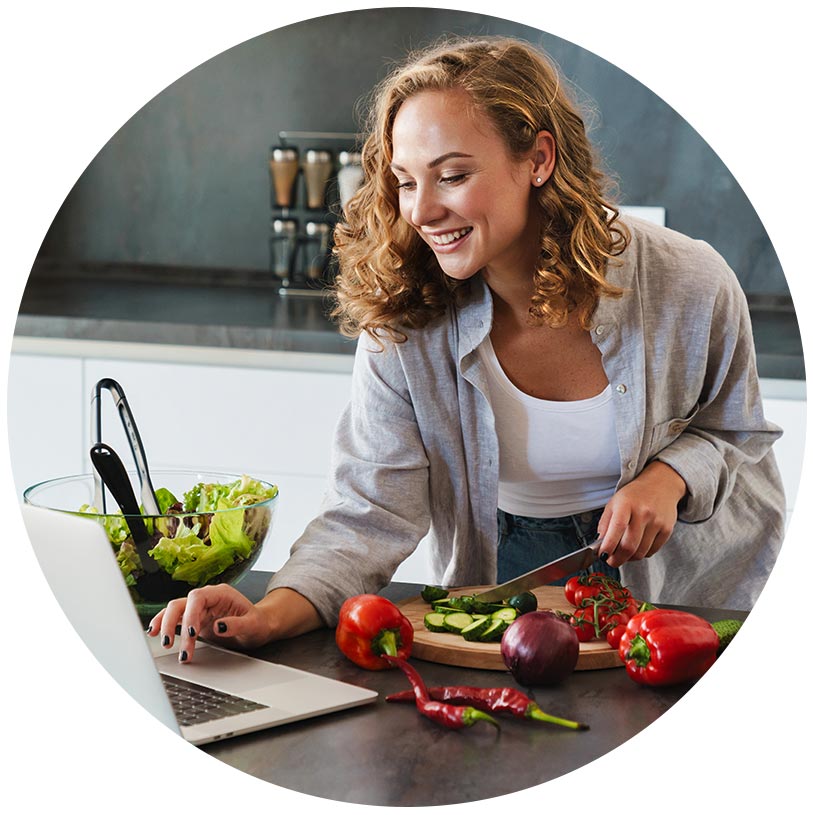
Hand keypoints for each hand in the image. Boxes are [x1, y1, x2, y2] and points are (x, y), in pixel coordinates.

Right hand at [146, 585, 322, 662]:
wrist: (260, 627)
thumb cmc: (258, 623)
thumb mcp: (253, 625)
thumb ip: (237, 625)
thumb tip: (219, 627)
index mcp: (221, 593)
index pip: (198, 598)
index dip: (191, 614)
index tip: (191, 633)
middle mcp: (207, 598)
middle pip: (181, 603)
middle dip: (173, 622)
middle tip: (171, 643)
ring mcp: (199, 609)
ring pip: (175, 611)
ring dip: (167, 626)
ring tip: (165, 644)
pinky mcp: (195, 620)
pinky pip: (175, 620)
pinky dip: (165, 626)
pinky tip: (156, 634)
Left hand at [597, 461, 686, 567]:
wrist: (661, 484)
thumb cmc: (634, 495)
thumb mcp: (614, 503)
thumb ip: (605, 524)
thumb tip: (600, 545)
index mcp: (626, 504)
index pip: (617, 529)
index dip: (609, 546)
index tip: (602, 555)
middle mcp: (643, 512)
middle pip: (630, 546)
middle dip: (617, 559)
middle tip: (611, 561)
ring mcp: (657, 521)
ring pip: (641, 552)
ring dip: (629, 558)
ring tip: (623, 553)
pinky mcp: (667, 529)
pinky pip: (652, 551)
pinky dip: (642, 554)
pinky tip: (637, 547)